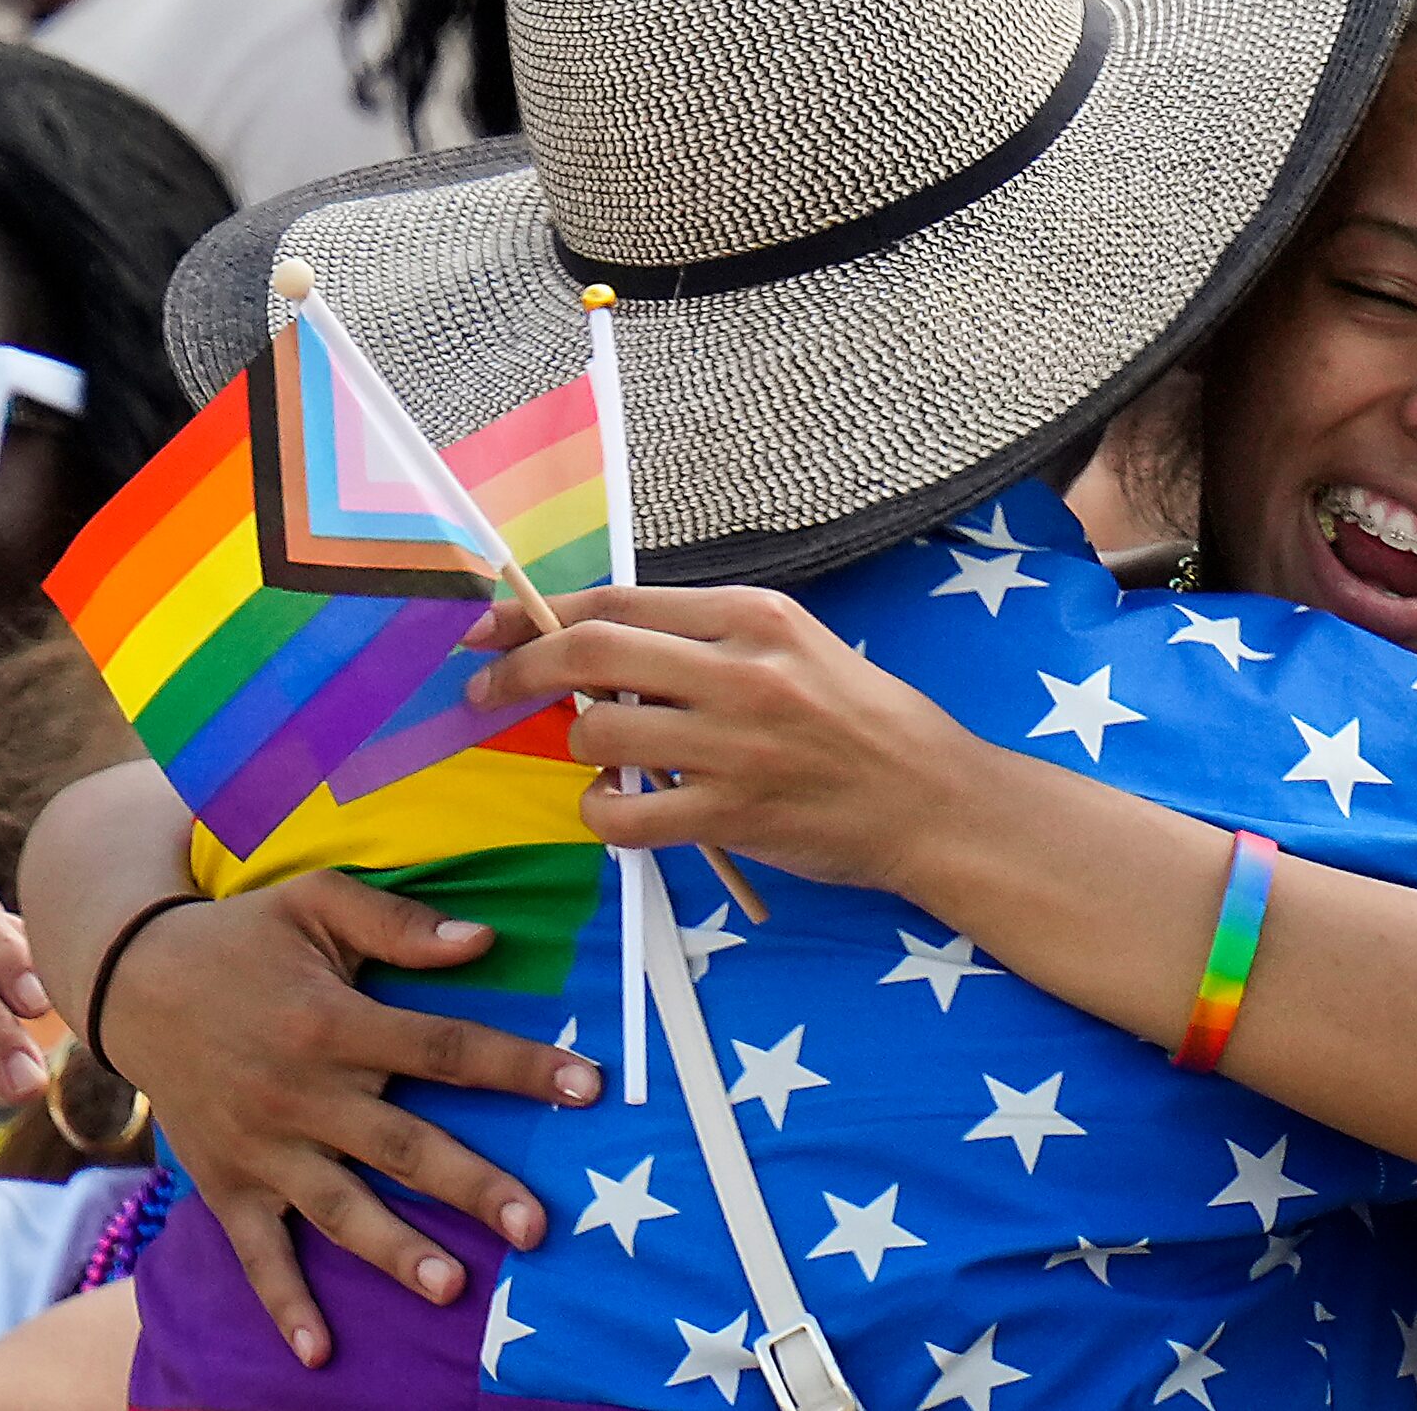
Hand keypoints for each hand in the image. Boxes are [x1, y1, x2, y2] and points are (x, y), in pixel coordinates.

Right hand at [93, 872, 601, 1365]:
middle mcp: (302, 1092)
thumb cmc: (242, 938)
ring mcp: (264, 1147)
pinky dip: (284, 1305)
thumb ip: (398, 925)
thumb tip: (484, 940)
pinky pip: (259, 1253)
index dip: (518, 1067)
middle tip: (537, 1225)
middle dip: (472, 1186)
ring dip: (396, 1251)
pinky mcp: (228, 1184)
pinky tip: (319, 1352)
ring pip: (341, 1208)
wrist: (132, 982)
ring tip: (452, 1288)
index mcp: (335, 1022)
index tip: (589, 1087)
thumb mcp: (316, 903)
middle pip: (403, 1146)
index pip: (444, 1048)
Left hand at [463, 585, 986, 893]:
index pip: (616, 602)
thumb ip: (704, 638)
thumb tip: (600, 642)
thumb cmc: (859, 719)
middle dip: (518, 670)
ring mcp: (736, 745)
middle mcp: (741, 671)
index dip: (535, 615)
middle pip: (591, 651)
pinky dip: (602, 814)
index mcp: (752, 615)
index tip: (488, 630)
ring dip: (579, 748)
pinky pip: (627, 816)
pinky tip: (620, 808)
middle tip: (484, 691)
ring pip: (599, 733)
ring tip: (603, 758)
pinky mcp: (734, 816)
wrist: (932, 798)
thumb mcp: (793, 645)